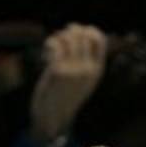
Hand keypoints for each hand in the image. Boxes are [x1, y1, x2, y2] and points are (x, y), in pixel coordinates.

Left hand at [29, 23, 106, 146]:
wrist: (54, 117)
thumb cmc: (66, 96)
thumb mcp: (84, 81)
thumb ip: (86, 62)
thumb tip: (80, 35)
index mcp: (97, 70)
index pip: (100, 40)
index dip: (88, 30)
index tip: (77, 33)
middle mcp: (87, 69)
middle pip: (82, 35)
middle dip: (70, 31)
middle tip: (60, 39)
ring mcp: (73, 69)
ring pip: (68, 38)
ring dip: (58, 37)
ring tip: (52, 47)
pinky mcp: (57, 70)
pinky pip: (55, 45)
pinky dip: (49, 44)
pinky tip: (45, 54)